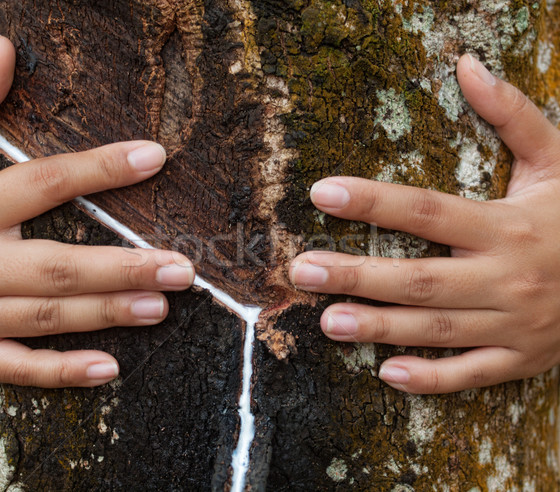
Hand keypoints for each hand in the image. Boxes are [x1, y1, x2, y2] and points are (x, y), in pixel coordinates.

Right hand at [0, 36, 194, 387]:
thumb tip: (0, 49)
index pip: (44, 180)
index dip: (101, 168)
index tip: (155, 156)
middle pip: (58, 263)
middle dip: (123, 267)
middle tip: (183, 269)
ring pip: (45, 316)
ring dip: (106, 313)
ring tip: (162, 307)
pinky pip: (14, 369)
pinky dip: (60, 373)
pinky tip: (110, 369)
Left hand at [289, 54, 559, 393]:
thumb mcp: (556, 160)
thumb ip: (512, 115)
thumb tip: (467, 66)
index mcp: (507, 226)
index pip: (427, 210)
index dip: (373, 202)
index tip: (322, 193)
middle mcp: (507, 277)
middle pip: (420, 278)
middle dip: (357, 275)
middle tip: (302, 270)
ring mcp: (514, 325)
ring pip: (436, 330)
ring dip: (379, 327)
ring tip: (327, 322)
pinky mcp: (521, 358)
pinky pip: (472, 375)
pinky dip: (432, 380)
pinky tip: (387, 373)